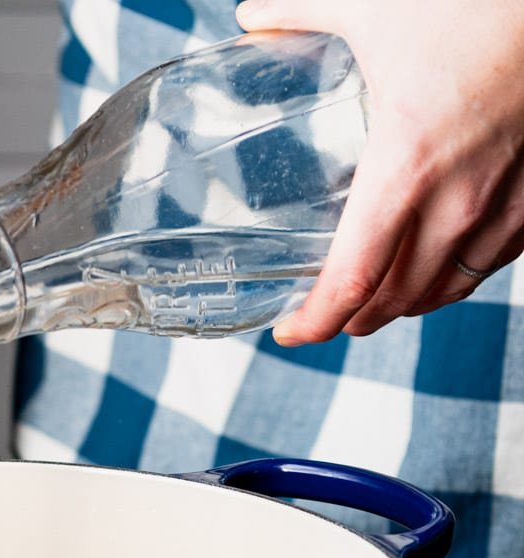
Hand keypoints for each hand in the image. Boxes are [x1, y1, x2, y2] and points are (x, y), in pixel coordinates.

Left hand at [234, 0, 523, 345]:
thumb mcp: (374, 2)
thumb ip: (303, 12)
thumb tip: (253, 17)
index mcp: (406, 168)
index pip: (351, 281)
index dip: (316, 322)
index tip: (290, 331)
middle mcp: (459, 201)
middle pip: (396, 299)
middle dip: (354, 319)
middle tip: (326, 315)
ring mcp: (509, 202)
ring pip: (448, 287)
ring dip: (406, 302)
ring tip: (377, 298)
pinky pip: (493, 259)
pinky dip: (457, 273)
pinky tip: (439, 262)